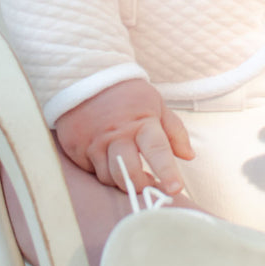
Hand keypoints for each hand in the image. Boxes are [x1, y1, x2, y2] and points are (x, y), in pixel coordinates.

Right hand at [54, 80, 194, 195]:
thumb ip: (174, 131)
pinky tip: (107, 158)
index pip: (157, 150)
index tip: (175, 189)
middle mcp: (116, 134)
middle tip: (150, 184)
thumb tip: (188, 156)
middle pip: (130, 173)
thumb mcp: (156, 105)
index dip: (167, 172)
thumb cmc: (128, 95)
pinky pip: (91, 171)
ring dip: (122, 180)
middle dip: (142, 186)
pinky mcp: (76, 148)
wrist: (87, 76)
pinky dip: (101, 169)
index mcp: (141, 122)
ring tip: (130, 170)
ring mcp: (94, 142)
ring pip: (109, 177)